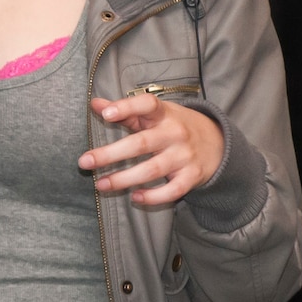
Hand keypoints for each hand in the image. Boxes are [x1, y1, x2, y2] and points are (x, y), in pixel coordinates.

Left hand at [79, 95, 226, 205]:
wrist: (217, 143)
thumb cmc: (174, 126)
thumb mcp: (154, 114)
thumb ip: (124, 111)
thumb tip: (94, 103)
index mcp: (164, 113)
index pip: (146, 105)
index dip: (126, 107)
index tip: (105, 114)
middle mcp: (175, 133)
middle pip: (141, 143)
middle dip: (110, 154)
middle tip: (84, 162)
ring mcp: (184, 156)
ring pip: (152, 169)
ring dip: (124, 179)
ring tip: (100, 184)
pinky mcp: (192, 176)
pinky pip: (172, 191)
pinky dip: (153, 197)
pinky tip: (134, 197)